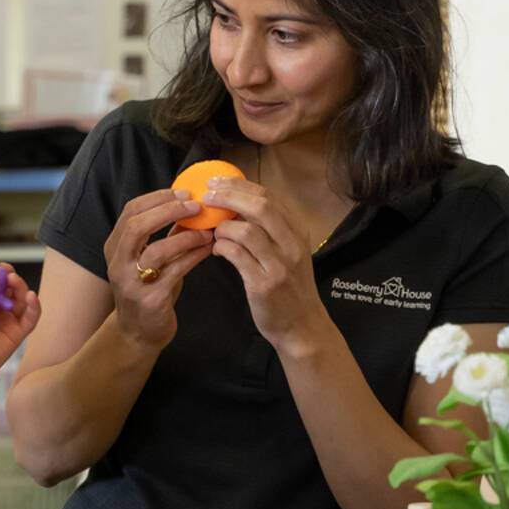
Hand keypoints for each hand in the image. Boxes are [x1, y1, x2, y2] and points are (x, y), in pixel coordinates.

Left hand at [0, 265, 40, 377]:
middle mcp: (1, 310)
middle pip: (11, 289)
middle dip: (10, 277)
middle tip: (4, 270)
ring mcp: (12, 320)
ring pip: (22, 299)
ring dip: (21, 287)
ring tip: (13, 280)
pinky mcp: (19, 332)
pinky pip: (31, 318)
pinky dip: (34, 306)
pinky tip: (31, 296)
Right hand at [103, 189, 214, 348]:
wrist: (139, 334)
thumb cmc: (149, 289)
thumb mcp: (151, 259)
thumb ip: (165, 234)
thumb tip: (190, 204)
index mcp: (115, 247)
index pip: (131, 211)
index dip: (158, 197)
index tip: (185, 192)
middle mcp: (118, 263)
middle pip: (137, 226)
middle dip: (169, 210)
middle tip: (196, 206)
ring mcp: (132, 283)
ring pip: (157, 250)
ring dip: (186, 236)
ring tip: (207, 231)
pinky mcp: (150, 300)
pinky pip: (175, 272)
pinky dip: (194, 256)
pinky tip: (208, 249)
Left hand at [204, 178, 332, 352]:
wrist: (301, 326)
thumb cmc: (290, 288)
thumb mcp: (289, 252)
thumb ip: (270, 230)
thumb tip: (236, 204)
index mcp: (297, 232)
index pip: (269, 196)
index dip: (240, 185)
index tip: (217, 182)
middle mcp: (292, 245)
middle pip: (260, 206)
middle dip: (228, 196)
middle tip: (206, 196)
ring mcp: (279, 265)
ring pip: (246, 230)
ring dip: (222, 227)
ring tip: (213, 231)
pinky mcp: (264, 285)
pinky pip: (237, 256)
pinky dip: (221, 247)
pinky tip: (217, 249)